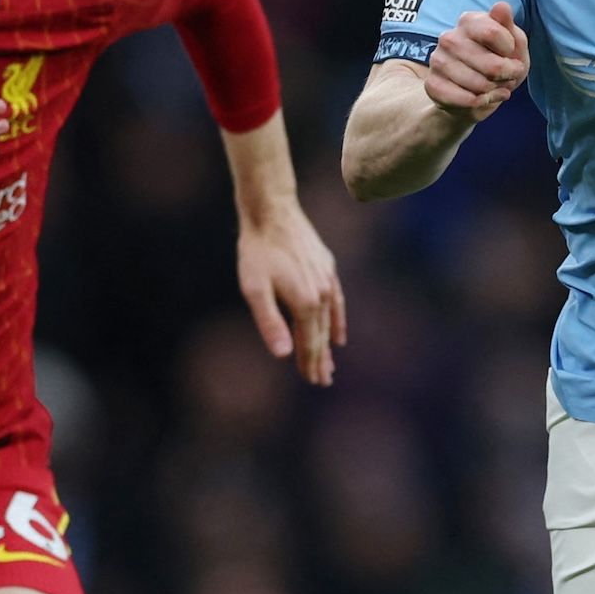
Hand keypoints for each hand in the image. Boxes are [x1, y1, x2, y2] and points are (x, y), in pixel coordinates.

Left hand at [237, 204, 346, 385]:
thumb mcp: (254, 288)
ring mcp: (327, 282)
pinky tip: (340, 334)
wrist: (272, 211)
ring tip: (330, 364)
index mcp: (304, 303)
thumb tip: (283, 355)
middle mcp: (321, 295)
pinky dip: (339, 321)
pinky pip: (337, 303)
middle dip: (321, 360)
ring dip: (329, 345)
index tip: (312, 382)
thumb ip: (269, 322)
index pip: (308, 343)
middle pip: (321, 336)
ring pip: (330, 322)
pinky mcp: (328, 269)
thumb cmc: (257, 251)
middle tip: (323, 381)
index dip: (309, 364)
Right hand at [425, 2, 527, 120]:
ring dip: (494, 90)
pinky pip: (466, 100)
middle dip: (507, 76)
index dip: (510, 50)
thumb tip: (501, 6)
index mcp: (469, 21)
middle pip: (491, 64)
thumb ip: (509, 26)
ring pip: (479, 84)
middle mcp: (449, 37)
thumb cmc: (498, 63)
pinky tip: (484, 99)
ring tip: (494, 87)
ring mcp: (438, 61)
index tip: (510, 54)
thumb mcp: (514, 44)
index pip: (493, 33)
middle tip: (507, 77)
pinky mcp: (432, 85)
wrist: (478, 93)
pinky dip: (482, 103)